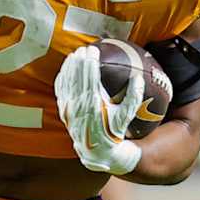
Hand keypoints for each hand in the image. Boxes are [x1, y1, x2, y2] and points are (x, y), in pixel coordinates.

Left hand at [54, 45, 140, 175]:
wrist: (96, 151)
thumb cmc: (114, 131)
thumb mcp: (127, 116)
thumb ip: (133, 98)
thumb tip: (138, 79)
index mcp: (94, 104)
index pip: (90, 78)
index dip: (90, 62)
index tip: (93, 50)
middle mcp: (79, 105)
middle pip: (77, 77)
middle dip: (79, 61)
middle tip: (84, 48)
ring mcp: (69, 109)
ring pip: (67, 82)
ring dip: (70, 67)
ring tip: (75, 54)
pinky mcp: (63, 112)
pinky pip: (60, 91)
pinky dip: (62, 78)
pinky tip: (65, 69)